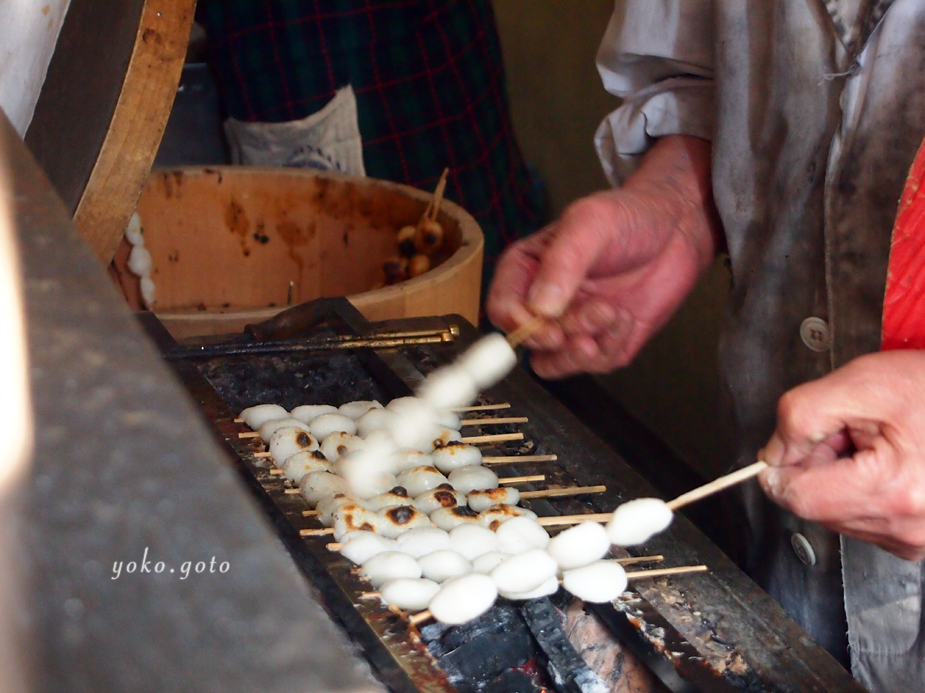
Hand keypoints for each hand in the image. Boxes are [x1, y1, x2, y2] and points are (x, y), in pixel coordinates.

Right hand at [486, 135, 720, 377]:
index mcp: (527, 270)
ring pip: (554, 362)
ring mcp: (572, 325)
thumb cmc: (628, 217)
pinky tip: (627, 317)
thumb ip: (562, 263)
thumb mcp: (590, 225)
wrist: (677, 230)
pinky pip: (593, 364)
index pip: (501, 307)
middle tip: (596, 311)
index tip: (547, 324)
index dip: (517, 322)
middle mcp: (543, 303)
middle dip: (562, 332)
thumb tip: (539, 307)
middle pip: (530, 339)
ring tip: (612, 314)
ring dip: (582, 349)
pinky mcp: (602, 342)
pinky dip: (611, 345)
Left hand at [759, 350, 924, 559]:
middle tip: (848, 432)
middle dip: (817, 466)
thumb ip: (801, 416)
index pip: (797, 498)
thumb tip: (773, 454)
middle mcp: (906, 526)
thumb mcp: (860, 384)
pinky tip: (886, 463)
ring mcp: (915, 538)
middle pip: (815, 506)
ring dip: (839, 477)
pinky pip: (862, 518)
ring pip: (836, 513)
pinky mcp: (917, 539)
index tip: (792, 443)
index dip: (782, 466)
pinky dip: (860, 490)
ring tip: (874, 445)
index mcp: (891, 490)